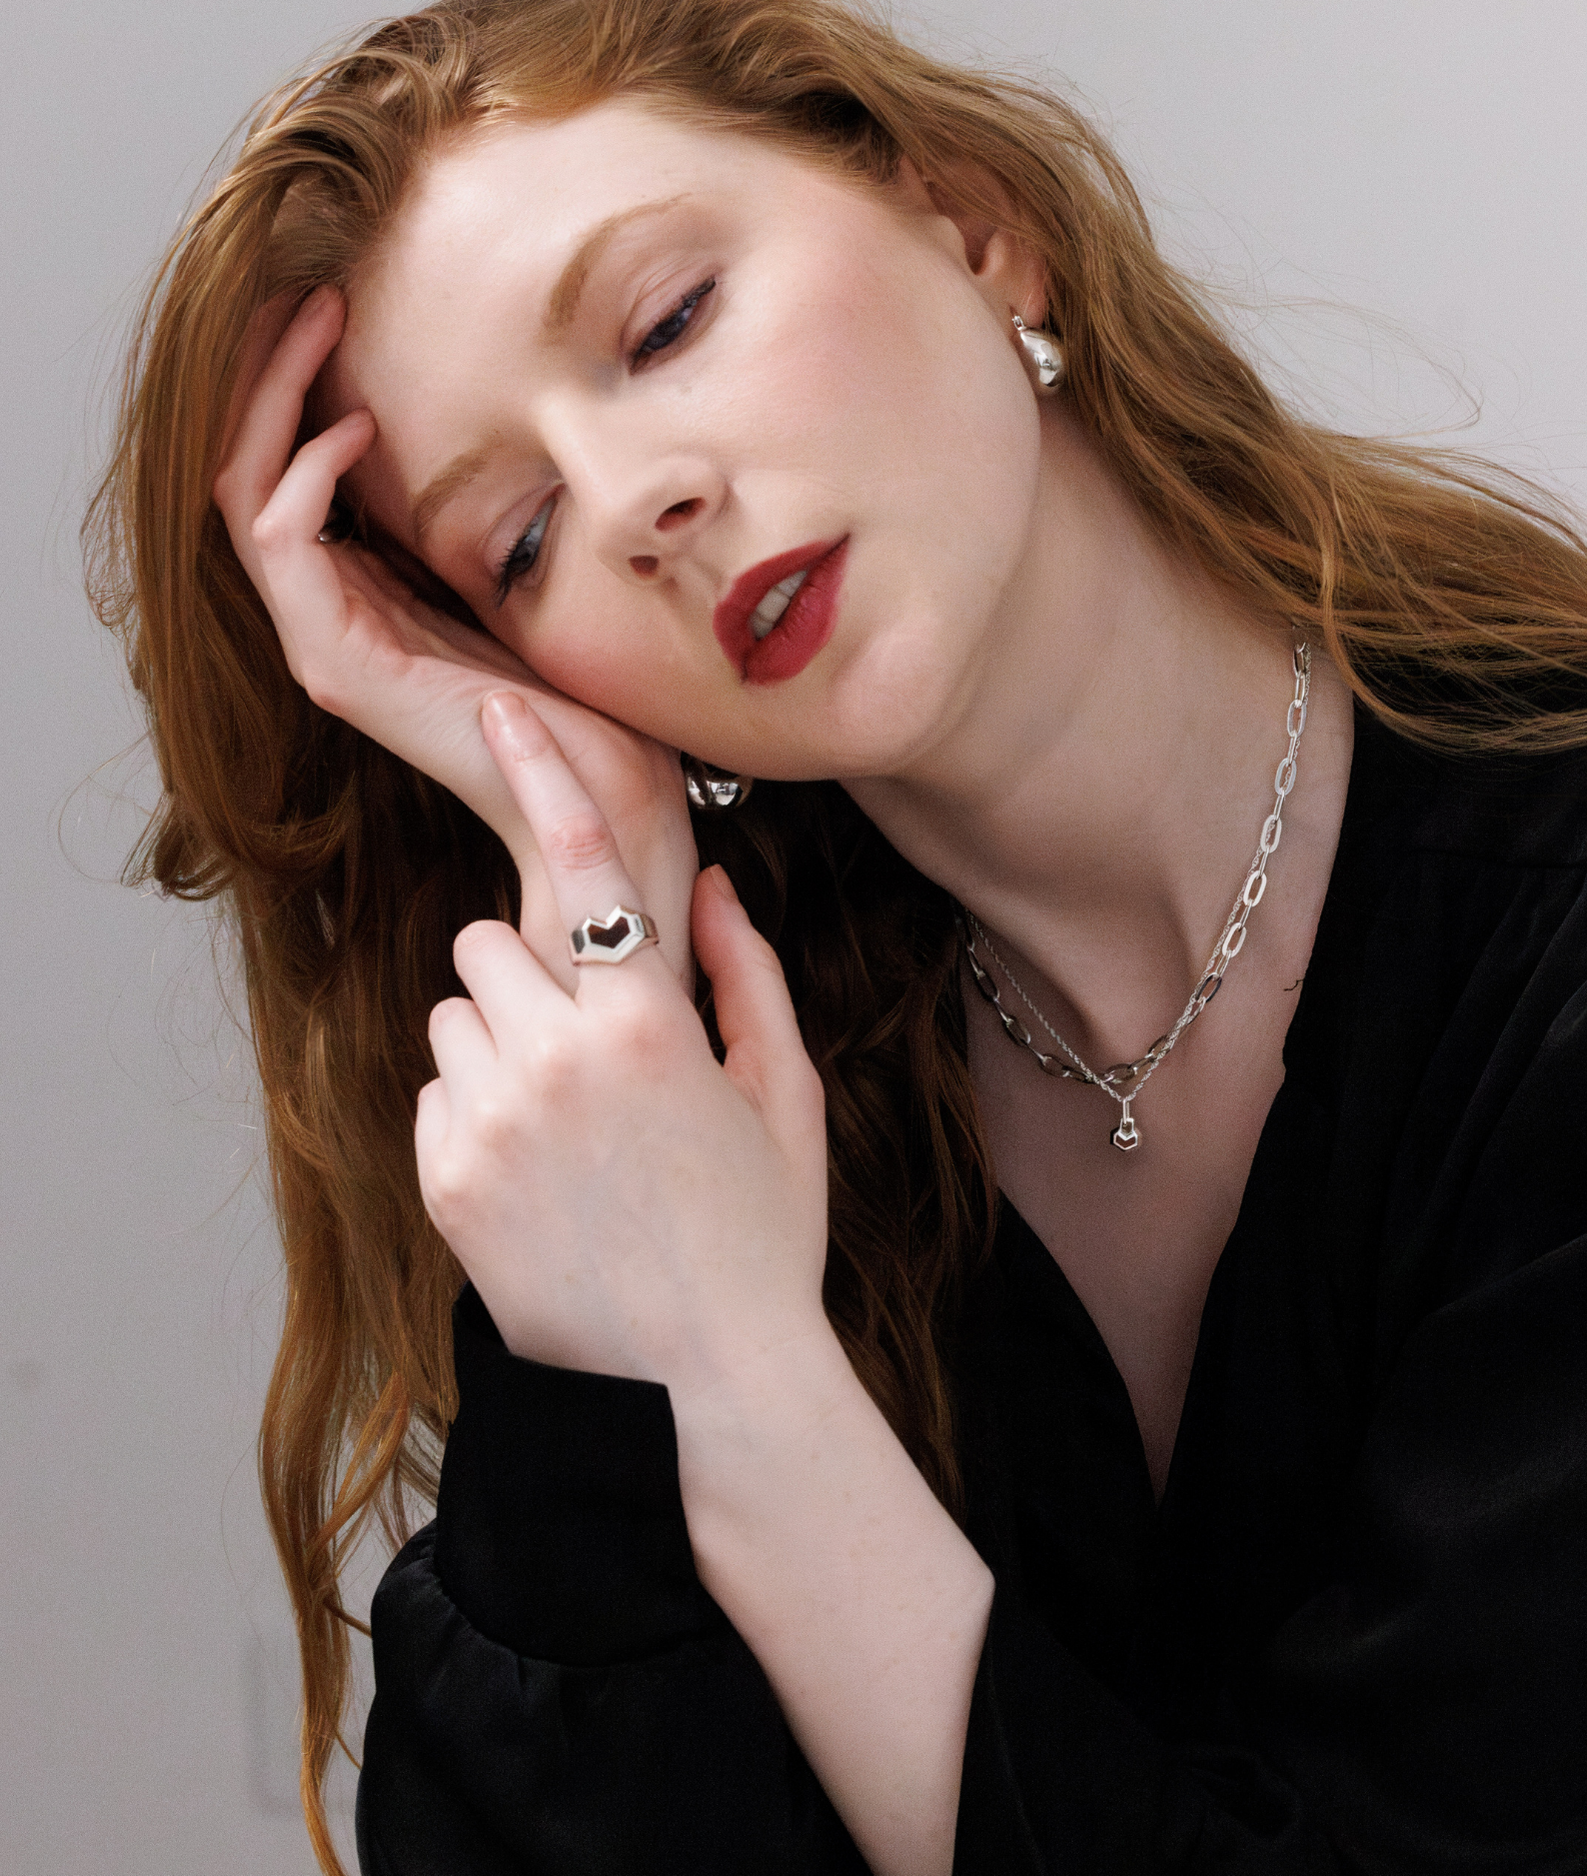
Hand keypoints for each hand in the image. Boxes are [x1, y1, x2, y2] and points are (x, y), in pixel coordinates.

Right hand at [211, 288, 697, 986]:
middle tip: (301, 283)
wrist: (609, 800)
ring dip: (272, 396)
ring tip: (314, 317)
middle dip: (266, 370)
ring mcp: (326, 644)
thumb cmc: (588, 700)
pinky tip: (356, 422)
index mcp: (366, 598)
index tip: (332, 299)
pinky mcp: (340, 666)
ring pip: (246, 493)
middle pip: (247, 469)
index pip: (287, 471)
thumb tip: (493, 423)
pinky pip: (282, 543)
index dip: (292, 383)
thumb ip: (482, 520)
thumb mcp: (524, 578)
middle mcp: (329, 618)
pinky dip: (309, 471)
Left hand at [417, 691, 831, 1398]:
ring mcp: (490, 1120)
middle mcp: (556, 1057)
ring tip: (564, 1121)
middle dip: (527, 973)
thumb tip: (709, 883)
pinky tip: (537, 1174)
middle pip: (484, 940)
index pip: (580, 865)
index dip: (543, 772)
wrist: (697, 1388)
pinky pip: (435, 1090)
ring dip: (498, 1040)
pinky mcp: (443, 1177)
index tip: (503, 709)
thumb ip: (747, 975)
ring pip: (453, 1012)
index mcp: (650, 1024)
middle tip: (584, 1041)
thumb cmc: (761, 1238)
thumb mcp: (786, 1099)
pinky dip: (476, 1111)